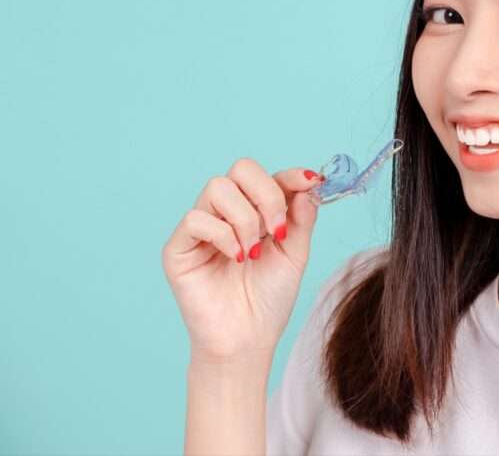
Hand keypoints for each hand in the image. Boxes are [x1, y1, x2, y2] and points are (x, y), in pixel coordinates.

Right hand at [161, 158, 323, 362]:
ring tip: (253, 251)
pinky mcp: (178, 248)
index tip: (310, 182)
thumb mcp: (295, 254)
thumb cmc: (269, 299)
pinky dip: (223, 235)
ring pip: (218, 187)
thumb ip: (301, 218)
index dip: (289, 175)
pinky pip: (196, 218)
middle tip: (277, 229)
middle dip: (267, 194)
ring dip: (245, 217)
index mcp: (254, 211)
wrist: (247, 339)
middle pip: (241, 169)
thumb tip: (308, 184)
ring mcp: (201, 228)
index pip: (267, 176)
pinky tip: (235, 258)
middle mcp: (226, 213)